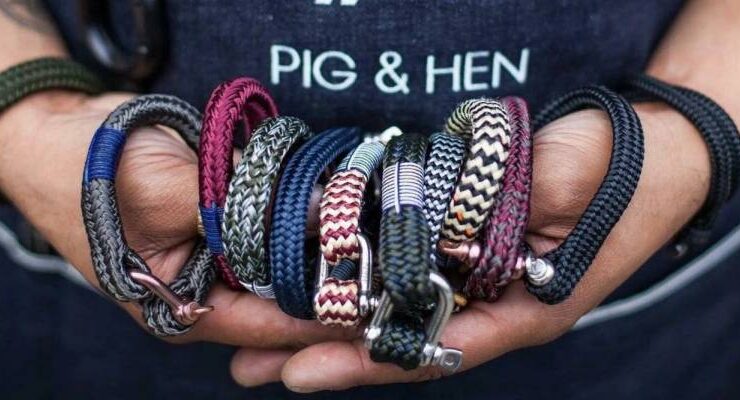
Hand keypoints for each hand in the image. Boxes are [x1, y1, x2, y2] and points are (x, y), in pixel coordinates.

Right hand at [0, 91, 351, 348]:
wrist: (60, 130)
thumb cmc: (89, 172)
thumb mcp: (166, 190)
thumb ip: (241, 203)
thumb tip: (320, 207)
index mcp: (185, 307)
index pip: (269, 325)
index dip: (322, 313)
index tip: (372, 297)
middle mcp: (208, 288)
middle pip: (283, 294)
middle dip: (328, 275)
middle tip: (380, 257)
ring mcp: (219, 253)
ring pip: (282, 256)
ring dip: (317, 238)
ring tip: (367, 224)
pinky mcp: (227, 219)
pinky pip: (270, 221)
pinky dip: (297, 209)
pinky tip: (335, 196)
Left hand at [229, 104, 710, 390]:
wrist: (654, 152)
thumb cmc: (625, 175)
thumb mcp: (574, 187)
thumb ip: (509, 213)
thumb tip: (440, 235)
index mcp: (519, 310)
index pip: (431, 345)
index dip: (366, 360)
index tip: (300, 372)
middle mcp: (486, 299)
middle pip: (394, 332)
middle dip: (320, 347)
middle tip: (248, 362)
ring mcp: (470, 271)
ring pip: (386, 301)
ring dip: (321, 313)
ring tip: (252, 336)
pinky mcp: (458, 238)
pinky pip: (398, 262)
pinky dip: (353, 271)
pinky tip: (307, 275)